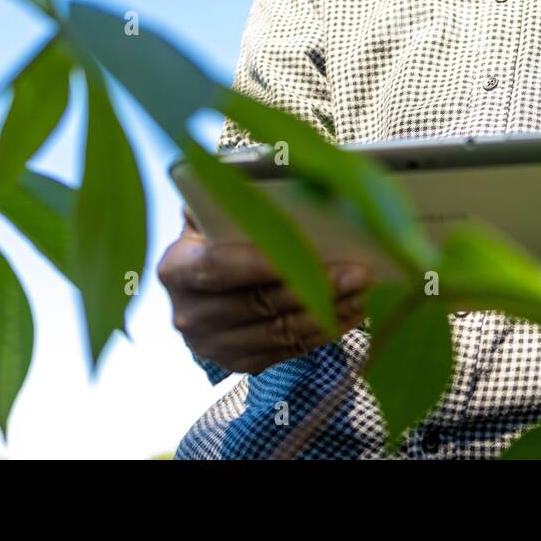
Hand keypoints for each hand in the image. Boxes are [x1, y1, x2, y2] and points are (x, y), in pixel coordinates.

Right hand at [158, 209, 371, 374]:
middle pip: (259, 303)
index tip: (316, 251)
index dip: (266, 262)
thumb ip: (230, 200)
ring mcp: (211, 345)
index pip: (220, 266)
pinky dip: (325, 331)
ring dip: (329, 311)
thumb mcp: (210, 214)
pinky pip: (289, 350)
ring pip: (280, 331)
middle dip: (315, 287)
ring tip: (366, 290)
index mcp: (175, 268)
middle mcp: (188, 313)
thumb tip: (269, 176)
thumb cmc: (215, 236)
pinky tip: (353, 311)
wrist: (200, 286)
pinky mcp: (238, 363)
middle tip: (361, 271)